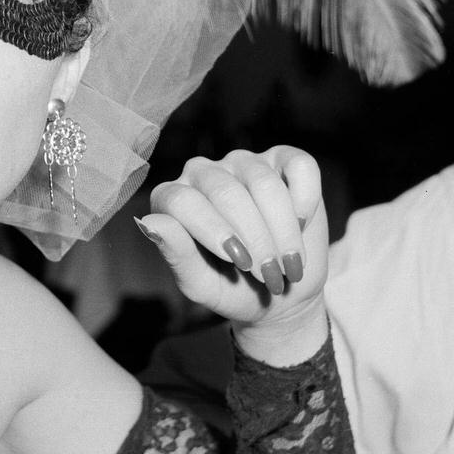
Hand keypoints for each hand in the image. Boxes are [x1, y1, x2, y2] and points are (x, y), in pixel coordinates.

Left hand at [138, 146, 328, 360]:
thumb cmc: (231, 288)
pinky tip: (302, 223)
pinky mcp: (283, 160)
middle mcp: (203, 172)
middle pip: (225, 193)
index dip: (213, 232)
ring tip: (288, 264)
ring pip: (263, 182)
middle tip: (270, 275)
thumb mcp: (200, 283)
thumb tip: (147, 222)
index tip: (240, 263)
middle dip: (254, 239)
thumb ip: (175, 253)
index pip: (182, 201)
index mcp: (172, 199)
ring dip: (282, 230)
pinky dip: (306, 198)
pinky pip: (300, 165)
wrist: (281, 292)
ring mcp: (243, 162)